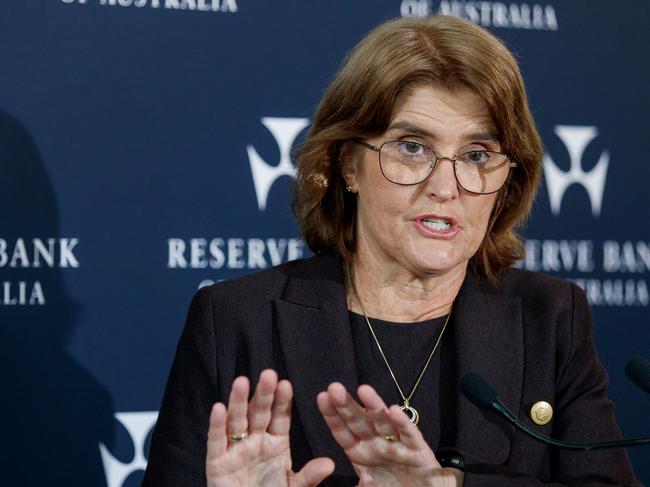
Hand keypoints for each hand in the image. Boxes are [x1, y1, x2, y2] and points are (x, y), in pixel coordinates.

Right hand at [206, 369, 334, 486]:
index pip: (280, 417)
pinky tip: (219, 408)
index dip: (282, 401)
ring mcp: (235, 450)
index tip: (287, 385)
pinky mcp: (216, 462)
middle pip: (259, 413)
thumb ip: (309, 476)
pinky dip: (216, 425)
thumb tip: (330, 463)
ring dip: (239, 401)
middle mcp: (255, 441)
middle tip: (269, 374)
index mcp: (276, 442)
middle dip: (264, 394)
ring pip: (237, 420)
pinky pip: (216, 441)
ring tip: (242, 381)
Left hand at [317, 383, 462, 486]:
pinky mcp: (418, 451)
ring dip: (374, 406)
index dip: (332, 415)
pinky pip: (410, 435)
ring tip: (363, 390)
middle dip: (347, 405)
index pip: (343, 431)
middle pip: (359, 422)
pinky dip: (403, 423)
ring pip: (383, 422)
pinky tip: (394, 411)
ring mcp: (397, 445)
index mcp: (361, 453)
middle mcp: (377, 445)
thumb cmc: (391, 486)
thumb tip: (323, 473)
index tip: (321, 397)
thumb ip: (349, 485)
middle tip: (335, 388)